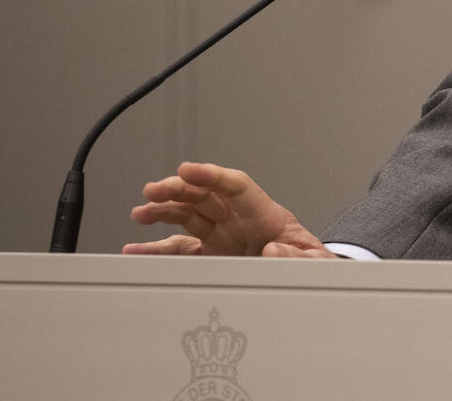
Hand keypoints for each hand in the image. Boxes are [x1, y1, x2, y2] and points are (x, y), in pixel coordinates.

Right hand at [122, 161, 333, 257]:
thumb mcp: (315, 262)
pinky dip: (157, 249)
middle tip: (154, 190)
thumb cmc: (312, 265)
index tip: (189, 170)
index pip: (237, 186)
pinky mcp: (212, 257)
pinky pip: (180, 249)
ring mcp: (224, 238)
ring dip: (164, 210)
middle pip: (206, 196)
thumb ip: (299, 255)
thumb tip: (273, 249)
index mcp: (267, 216)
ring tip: (141, 212)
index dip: (213, 176)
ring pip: (189, 215)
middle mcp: (240, 222)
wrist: (309, 281)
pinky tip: (136, 250)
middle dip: (179, 189)